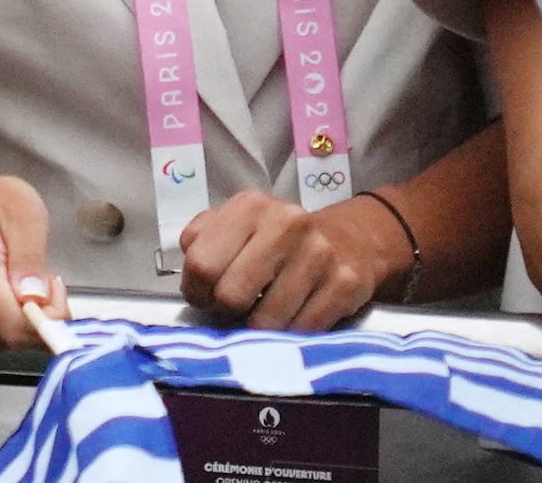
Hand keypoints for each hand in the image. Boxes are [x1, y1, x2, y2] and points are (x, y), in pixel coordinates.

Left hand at [176, 187, 399, 331]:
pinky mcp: (345, 284)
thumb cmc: (280, 237)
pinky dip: (290, 334)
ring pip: (266, 321)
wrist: (350, 239)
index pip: (202, 263)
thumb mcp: (238, 223)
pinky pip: (302, 330)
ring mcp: (319, 254)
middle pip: (231, 295)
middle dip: (227, 311)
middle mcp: (286, 224)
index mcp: (251, 207)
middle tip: (235, 307)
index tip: (203, 297)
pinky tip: (291, 319)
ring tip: (263, 312)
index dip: (195, 290)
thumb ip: (203, 239)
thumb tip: (190, 271)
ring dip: (259, 327)